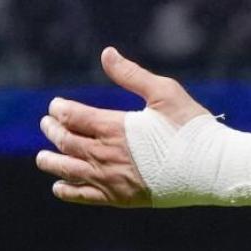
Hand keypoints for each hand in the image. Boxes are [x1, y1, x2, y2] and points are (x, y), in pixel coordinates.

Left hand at [35, 46, 210, 206]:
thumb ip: (131, 74)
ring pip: (68, 171)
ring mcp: (110, 179)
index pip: (74, 117)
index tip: (55, 105)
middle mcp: (106, 154)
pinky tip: (59, 187)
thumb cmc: (190, 126)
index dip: (60, 110)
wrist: (209, 167)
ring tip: (42, 157)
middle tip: (46, 124)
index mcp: (114, 127)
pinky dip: (67, 191)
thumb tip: (106, 53)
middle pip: (67, 143)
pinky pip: (83, 196)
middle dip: (53, 131)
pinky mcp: (119, 198)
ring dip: (52, 162)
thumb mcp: (164, 92)